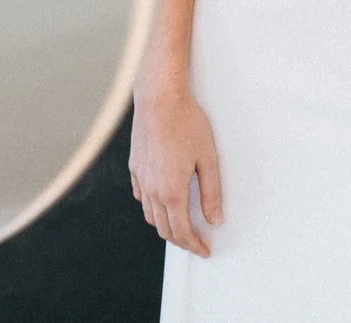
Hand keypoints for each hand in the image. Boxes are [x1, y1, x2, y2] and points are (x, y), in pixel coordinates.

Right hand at [130, 80, 223, 256]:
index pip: (182, 231)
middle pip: (164, 229)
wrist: (159, 100)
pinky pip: (142, 197)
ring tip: (181, 225)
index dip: (194, 245)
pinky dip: (152, 207)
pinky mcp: (135, 167)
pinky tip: (162, 201)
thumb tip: (215, 220)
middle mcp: (152, 191)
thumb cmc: (187, 124)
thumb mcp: (208, 158)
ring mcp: (141, 179)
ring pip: (151, 216)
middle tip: (196, 243)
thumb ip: (211, 193)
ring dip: (165, 226)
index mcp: (172, 192)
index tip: (205, 251)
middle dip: (181, 241)